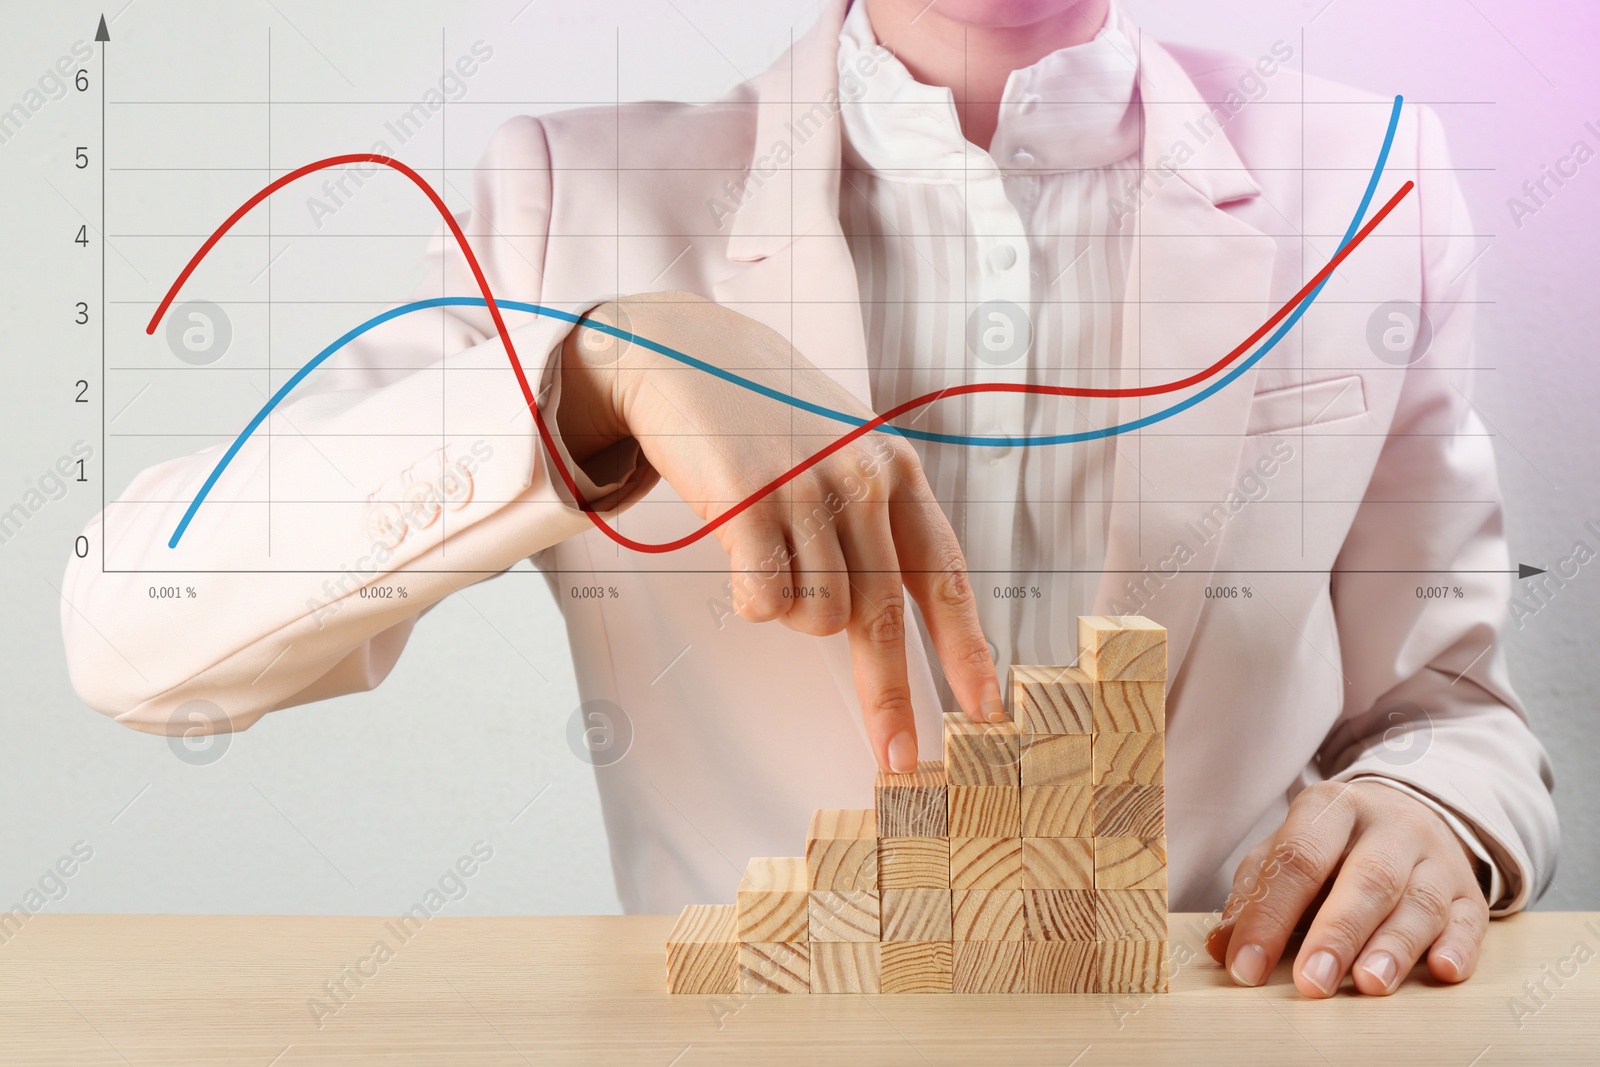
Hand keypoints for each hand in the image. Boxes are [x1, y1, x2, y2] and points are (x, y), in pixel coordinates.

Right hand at [555, 291, 1004, 770]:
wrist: (686, 353)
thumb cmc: (764, 414)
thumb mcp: (842, 451)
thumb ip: (873, 520)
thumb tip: (885, 619)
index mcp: (897, 473)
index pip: (947, 576)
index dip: (968, 649)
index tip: (984, 709)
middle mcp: (862, 481)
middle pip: (885, 616)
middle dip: (890, 698)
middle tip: (896, 760)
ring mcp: (807, 491)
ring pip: (818, 617)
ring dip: (791, 609)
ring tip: (769, 554)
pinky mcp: (749, 502)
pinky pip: (764, 601)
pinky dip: (751, 597)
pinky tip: (740, 551)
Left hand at [1205, 780, 1488, 996]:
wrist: (1409, 812)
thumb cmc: (1332, 845)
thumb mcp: (1287, 850)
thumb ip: (1255, 892)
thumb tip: (1221, 946)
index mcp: (1330, 809)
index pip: (1297, 858)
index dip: (1269, 915)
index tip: (1246, 968)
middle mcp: (1388, 826)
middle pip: (1366, 878)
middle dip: (1337, 933)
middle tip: (1312, 983)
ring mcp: (1434, 857)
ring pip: (1419, 901)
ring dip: (1394, 946)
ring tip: (1369, 984)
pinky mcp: (1470, 891)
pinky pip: (1472, 919)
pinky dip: (1459, 947)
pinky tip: (1443, 971)